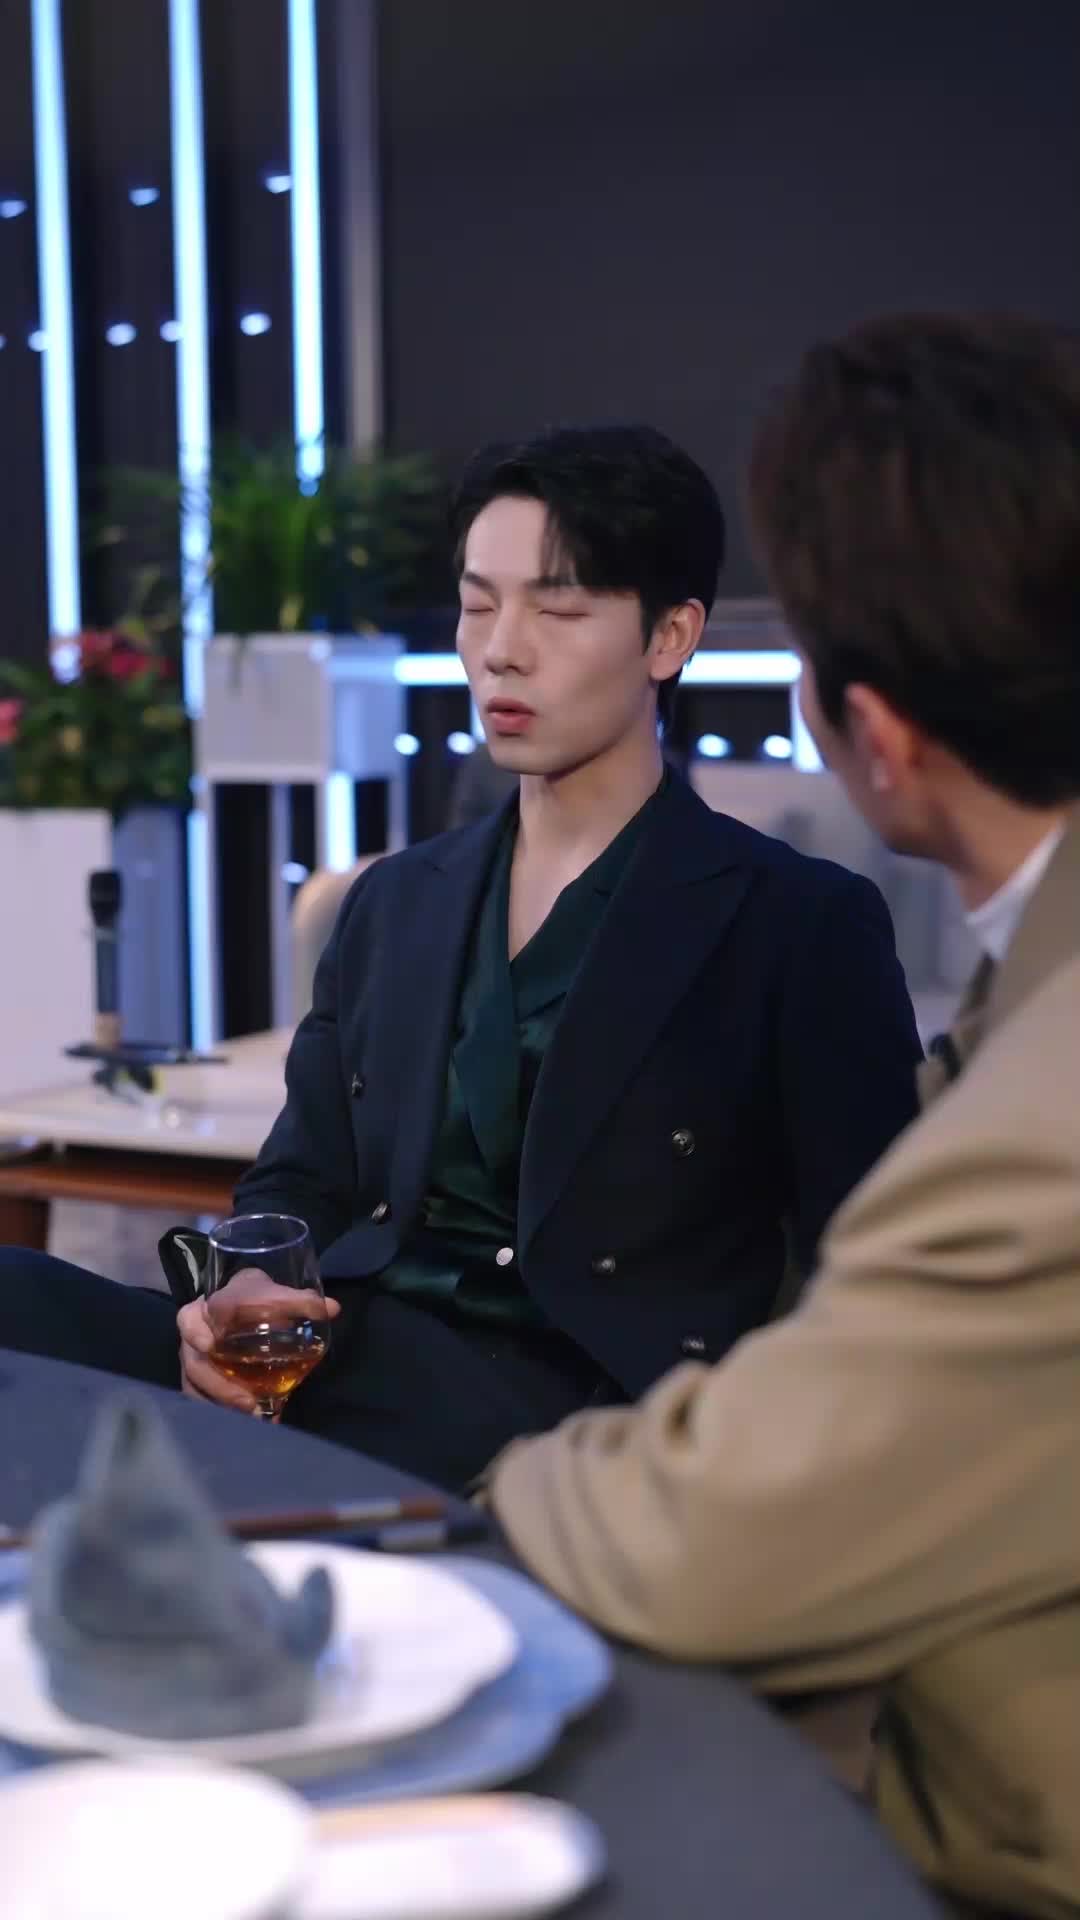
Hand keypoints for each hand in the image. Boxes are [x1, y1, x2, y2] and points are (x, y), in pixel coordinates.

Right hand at [178, 1286, 340, 1413]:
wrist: (244, 1305)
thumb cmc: (255, 1298)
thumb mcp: (273, 1294)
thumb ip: (299, 1300)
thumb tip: (333, 1308)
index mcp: (204, 1311)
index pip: (189, 1320)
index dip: (195, 1333)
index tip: (210, 1346)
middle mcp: (193, 1340)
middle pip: (193, 1365)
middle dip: (218, 1386)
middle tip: (247, 1402)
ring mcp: (196, 1363)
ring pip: (196, 1388)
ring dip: (221, 1405)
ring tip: (252, 1417)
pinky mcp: (202, 1384)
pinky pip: (204, 1401)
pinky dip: (225, 1413)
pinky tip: (252, 1422)